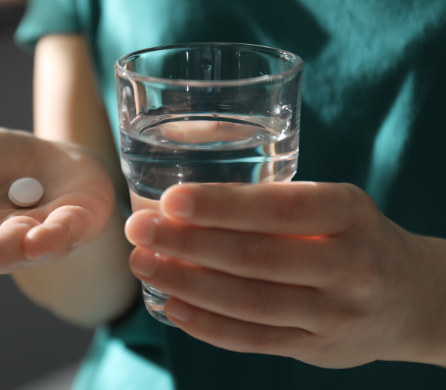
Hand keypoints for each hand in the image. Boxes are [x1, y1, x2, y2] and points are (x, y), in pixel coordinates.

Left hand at [125, 182, 445, 367]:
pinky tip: (171, 305)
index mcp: (349, 212)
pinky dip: (207, 324)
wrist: (412, 297)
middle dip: (186, 244)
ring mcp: (335, 315)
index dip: (222, 206)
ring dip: (186, 284)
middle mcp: (348, 265)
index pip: (279, 208)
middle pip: (254, 258)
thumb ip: (273, 203)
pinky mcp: (318, 349)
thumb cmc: (353, 236)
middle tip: (138, 230)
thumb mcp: (333, 203)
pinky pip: (253, 339)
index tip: (171, 200)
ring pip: (248, 303)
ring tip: (144, 264)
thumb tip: (182, 202)